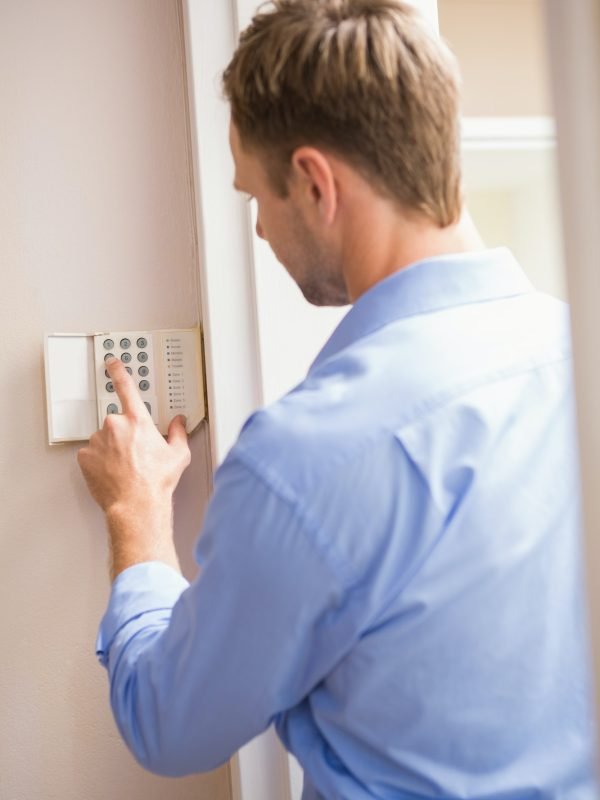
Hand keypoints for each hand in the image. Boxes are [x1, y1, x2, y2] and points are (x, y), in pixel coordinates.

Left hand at [77, 357, 190, 577]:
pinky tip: (112, 472)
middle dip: (124, 434)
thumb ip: (178, 433)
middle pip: (116, 421)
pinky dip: (99, 461)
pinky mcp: (85, 457)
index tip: (112, 363)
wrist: (137, 505)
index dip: (118, 372)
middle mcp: (115, 426)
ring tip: (124, 467)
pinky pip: (91, 454)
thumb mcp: (177, 455)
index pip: (126, 388)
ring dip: (111, 448)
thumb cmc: (156, 482)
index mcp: (138, 421)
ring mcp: (97, 440)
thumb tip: (178, 423)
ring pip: (103, 438)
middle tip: (134, 453)